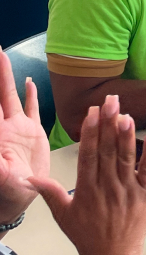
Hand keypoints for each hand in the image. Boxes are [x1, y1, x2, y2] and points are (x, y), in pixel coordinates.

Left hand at [0, 50, 49, 224]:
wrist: (21, 198)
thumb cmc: (7, 192)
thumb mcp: (1, 178)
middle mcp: (5, 125)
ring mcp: (18, 127)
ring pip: (11, 95)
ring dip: (6, 76)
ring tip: (2, 55)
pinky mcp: (33, 133)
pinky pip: (33, 108)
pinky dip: (31, 95)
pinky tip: (29, 81)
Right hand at [29, 95, 145, 254]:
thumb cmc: (87, 236)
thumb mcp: (63, 215)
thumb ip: (50, 193)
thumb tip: (30, 178)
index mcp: (86, 190)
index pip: (87, 156)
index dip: (90, 133)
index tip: (91, 113)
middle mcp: (107, 187)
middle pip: (106, 151)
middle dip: (108, 124)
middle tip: (110, 101)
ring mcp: (127, 189)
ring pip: (126, 157)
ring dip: (127, 134)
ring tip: (126, 113)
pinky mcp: (145, 194)